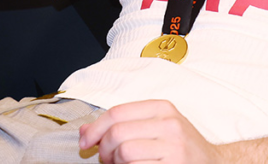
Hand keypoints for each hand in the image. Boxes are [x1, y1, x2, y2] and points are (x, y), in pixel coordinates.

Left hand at [78, 100, 222, 163]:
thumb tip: (85, 133)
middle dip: (104, 150)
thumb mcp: (156, 128)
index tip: (86, 142)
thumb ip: (122, 125)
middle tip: (107, 159)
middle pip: (117, 134)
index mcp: (162, 108)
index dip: (95, 129)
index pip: (116, 113)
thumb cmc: (181, 149)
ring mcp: (175, 148)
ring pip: (124, 153)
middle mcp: (170, 124)